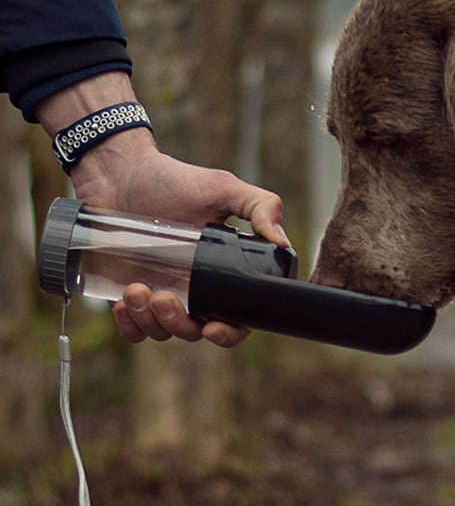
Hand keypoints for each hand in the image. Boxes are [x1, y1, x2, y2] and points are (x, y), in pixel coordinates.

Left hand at [38, 74, 289, 345]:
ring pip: (162, 332)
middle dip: (179, 324)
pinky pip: (133, 329)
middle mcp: (195, 290)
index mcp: (223, 274)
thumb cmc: (173, 180)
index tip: (212, 327)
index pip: (237, 318)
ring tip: (137, 289)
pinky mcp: (130, 296)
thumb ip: (261, 207)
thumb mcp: (223, 188)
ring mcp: (162, 294)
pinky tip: (125, 302)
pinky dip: (129, 325)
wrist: (119, 173)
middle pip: (196, 331)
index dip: (229, 332)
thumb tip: (282, 242)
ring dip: (150, 320)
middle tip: (164, 297)